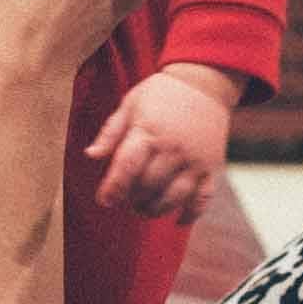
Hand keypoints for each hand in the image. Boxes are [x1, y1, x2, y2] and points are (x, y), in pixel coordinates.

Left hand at [86, 69, 231, 222]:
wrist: (204, 82)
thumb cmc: (160, 93)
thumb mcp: (130, 104)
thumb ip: (110, 132)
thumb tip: (90, 155)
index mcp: (148, 131)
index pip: (128, 166)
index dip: (114, 187)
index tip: (104, 200)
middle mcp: (173, 148)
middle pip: (149, 185)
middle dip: (132, 198)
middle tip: (125, 199)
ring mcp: (195, 160)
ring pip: (174, 197)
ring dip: (156, 209)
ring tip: (144, 208)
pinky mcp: (212, 167)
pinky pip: (203, 198)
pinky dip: (191, 214)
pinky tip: (177, 220)